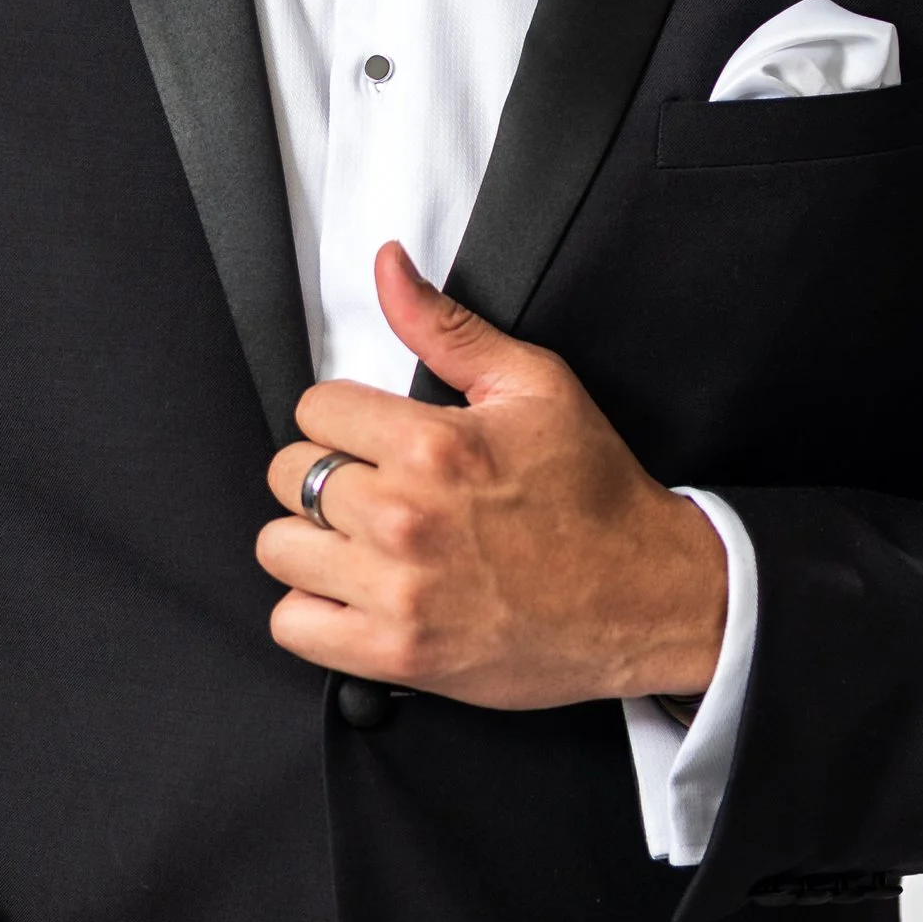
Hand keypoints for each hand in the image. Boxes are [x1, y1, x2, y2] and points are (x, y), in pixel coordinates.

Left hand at [258, 242, 727, 708]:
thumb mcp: (533, 387)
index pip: (315, 408)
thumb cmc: (594, 494)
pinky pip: (293, 625)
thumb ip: (446, 326)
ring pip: (278, 548)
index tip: (373, 438)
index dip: (344, 417)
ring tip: (357, 543)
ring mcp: (397, 590)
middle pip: (287, 474)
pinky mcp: (396, 654)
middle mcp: (404, 516)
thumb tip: (388, 268)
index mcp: (432, 444)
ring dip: (311, 542)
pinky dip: (313, 612)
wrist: (645, 596)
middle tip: (370, 490)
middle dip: (324, 474)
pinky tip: (353, 594)